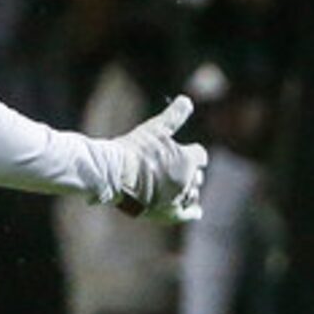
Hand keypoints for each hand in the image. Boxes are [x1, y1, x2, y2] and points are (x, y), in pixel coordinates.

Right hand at [97, 94, 207, 223]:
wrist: (113, 174)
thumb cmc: (133, 149)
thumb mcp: (155, 128)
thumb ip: (174, 116)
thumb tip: (187, 100)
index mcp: (188, 160)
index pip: (200, 155)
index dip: (193, 153)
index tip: (187, 152)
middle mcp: (187, 181)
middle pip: (197, 176)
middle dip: (190, 171)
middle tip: (178, 168)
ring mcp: (177, 198)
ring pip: (191, 193)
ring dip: (189, 188)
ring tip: (180, 186)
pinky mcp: (167, 213)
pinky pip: (187, 213)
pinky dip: (192, 211)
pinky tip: (196, 210)